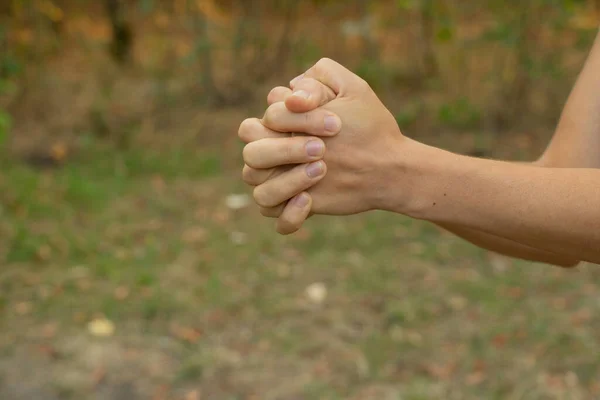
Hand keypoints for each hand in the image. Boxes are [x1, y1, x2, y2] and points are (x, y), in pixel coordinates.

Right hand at [240, 58, 406, 231]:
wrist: (390, 163)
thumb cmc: (369, 126)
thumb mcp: (354, 91)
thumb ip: (323, 75)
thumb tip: (292, 88)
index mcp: (282, 126)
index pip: (259, 122)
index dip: (289, 120)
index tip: (332, 123)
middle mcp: (277, 155)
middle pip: (251, 155)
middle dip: (283, 150)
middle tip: (322, 149)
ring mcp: (285, 183)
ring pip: (259, 191)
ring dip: (285, 183)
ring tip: (322, 171)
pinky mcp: (298, 208)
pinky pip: (277, 220)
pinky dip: (289, 215)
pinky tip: (310, 202)